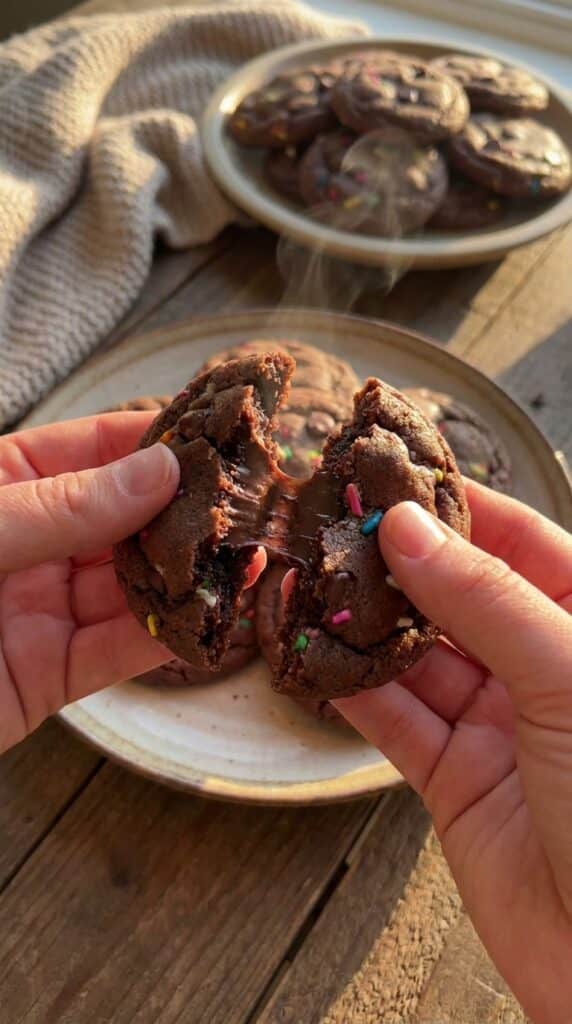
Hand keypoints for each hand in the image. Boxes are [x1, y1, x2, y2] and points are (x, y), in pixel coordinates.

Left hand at [0, 413, 265, 753]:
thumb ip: (63, 507)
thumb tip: (158, 470)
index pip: (92, 449)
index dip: (154, 439)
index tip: (220, 434)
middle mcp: (25, 542)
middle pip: (121, 517)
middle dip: (184, 511)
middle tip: (251, 501)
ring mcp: (37, 609)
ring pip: (129, 584)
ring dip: (185, 575)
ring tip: (246, 557)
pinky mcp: (47, 676)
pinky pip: (118, 651)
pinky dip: (165, 638)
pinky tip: (210, 618)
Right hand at [335, 482, 571, 1023]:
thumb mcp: (569, 676)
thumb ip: (486, 599)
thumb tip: (409, 529)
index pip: (516, 540)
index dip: (453, 506)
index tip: (390, 476)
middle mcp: (541, 666)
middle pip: (454, 593)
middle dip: (394, 563)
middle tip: (332, 527)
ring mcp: (496, 722)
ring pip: (415, 654)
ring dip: (362, 623)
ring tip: (310, 582)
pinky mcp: (454, 779)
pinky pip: (393, 719)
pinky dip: (351, 690)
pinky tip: (316, 658)